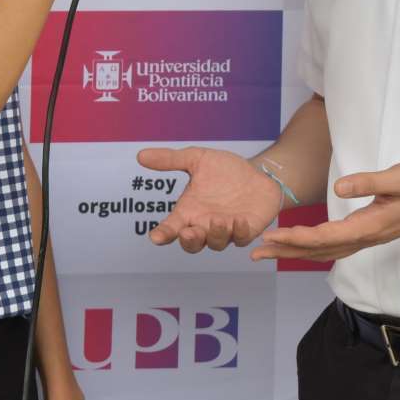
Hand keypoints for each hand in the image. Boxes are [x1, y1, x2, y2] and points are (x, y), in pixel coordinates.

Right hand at [138, 147, 283, 251]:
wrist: (258, 171)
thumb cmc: (225, 170)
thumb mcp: (197, 159)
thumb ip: (170, 159)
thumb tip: (141, 155)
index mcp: (189, 211)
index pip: (171, 228)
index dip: (162, 234)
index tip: (155, 237)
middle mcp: (205, 224)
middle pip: (192, 244)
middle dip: (189, 241)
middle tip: (188, 232)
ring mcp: (226, 230)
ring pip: (216, 243)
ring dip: (215, 235)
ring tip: (218, 219)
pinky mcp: (246, 230)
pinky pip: (241, 239)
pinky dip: (239, 233)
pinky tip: (239, 221)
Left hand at [250, 161, 399, 263]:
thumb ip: (369, 182)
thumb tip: (339, 189)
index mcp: (372, 224)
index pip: (327, 236)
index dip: (298, 239)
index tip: (272, 237)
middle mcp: (368, 236)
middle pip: (322, 249)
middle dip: (288, 250)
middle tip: (256, 251)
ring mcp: (370, 237)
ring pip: (328, 250)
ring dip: (298, 252)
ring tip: (270, 251)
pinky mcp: (372, 232)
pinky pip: (338, 246)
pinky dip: (316, 248)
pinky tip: (302, 246)